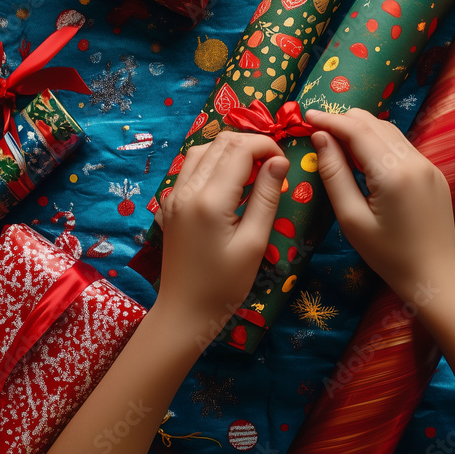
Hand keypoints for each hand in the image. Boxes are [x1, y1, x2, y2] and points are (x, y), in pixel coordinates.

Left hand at [155, 131, 288, 331]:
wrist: (185, 311)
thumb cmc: (224, 284)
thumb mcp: (254, 243)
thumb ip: (266, 198)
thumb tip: (280, 161)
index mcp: (209, 200)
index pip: (239, 149)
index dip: (266, 146)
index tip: (284, 163)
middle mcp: (186, 190)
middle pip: (220, 143)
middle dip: (250, 145)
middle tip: (273, 165)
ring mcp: (173, 195)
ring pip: (203, 149)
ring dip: (230, 151)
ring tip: (253, 170)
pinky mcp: (170, 203)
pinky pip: (191, 167)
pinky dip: (213, 162)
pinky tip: (230, 181)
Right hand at [307, 109, 454, 302]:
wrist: (433, 275)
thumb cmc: (387, 255)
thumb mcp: (352, 219)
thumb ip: (334, 174)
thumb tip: (320, 138)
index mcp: (393, 173)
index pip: (357, 130)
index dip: (330, 119)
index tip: (307, 115)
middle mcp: (415, 161)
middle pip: (374, 123)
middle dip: (345, 121)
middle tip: (318, 128)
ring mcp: (429, 165)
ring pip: (390, 131)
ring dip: (362, 129)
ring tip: (337, 139)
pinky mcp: (434, 173)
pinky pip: (402, 146)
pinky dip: (379, 142)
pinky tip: (364, 156)